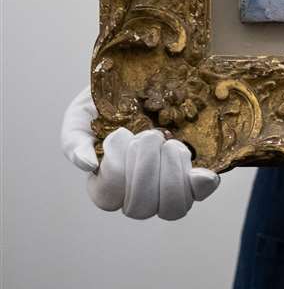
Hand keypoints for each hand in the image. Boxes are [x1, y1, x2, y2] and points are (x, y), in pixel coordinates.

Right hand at [60, 85, 220, 219]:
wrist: (143, 80)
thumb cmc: (107, 103)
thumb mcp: (81, 116)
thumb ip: (74, 141)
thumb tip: (88, 165)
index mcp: (105, 182)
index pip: (108, 198)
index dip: (116, 170)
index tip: (121, 135)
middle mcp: (136, 191)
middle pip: (140, 208)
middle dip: (145, 169)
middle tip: (150, 135)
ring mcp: (165, 184)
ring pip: (172, 208)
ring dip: (171, 176)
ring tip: (171, 144)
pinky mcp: (190, 173)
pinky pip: (198, 193)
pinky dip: (201, 185)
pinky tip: (203, 173)